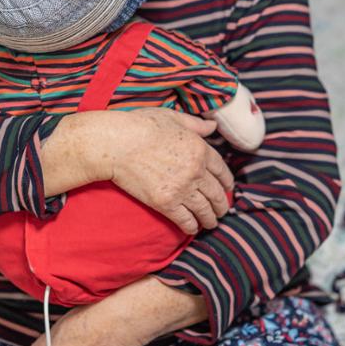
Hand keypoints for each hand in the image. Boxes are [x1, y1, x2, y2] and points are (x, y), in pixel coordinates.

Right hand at [96, 107, 233, 234]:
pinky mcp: (165, 203)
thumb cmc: (141, 125)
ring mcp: (182, 189)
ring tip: (211, 223)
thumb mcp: (172, 117)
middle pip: (216, 193)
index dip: (227, 182)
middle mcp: (195, 171)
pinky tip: (192, 228)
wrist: (117, 144)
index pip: (222, 170)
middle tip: (222, 210)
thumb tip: (212, 126)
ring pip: (204, 210)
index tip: (228, 188)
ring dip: (210, 219)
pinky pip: (185, 220)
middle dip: (222, 204)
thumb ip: (195, 124)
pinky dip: (191, 226)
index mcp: (200, 149)